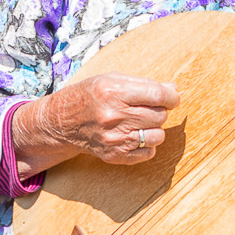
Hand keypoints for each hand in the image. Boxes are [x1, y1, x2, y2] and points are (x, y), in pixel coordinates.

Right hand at [14, 73, 181, 172]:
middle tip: (147, 108)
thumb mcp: (112, 80)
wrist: (62, 122)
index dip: (171, 96)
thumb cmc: (89, 96)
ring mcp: (114, 138)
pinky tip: (134, 136)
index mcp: (113, 92)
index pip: (158, 95)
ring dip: (154, 129)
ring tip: (140, 122)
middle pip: (159, 115)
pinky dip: (146, 145)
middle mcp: (114, 116)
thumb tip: (173, 89)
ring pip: (157, 136)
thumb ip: (143, 84)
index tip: (172, 97)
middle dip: (159, 110)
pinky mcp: (114, 155)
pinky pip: (148, 153)